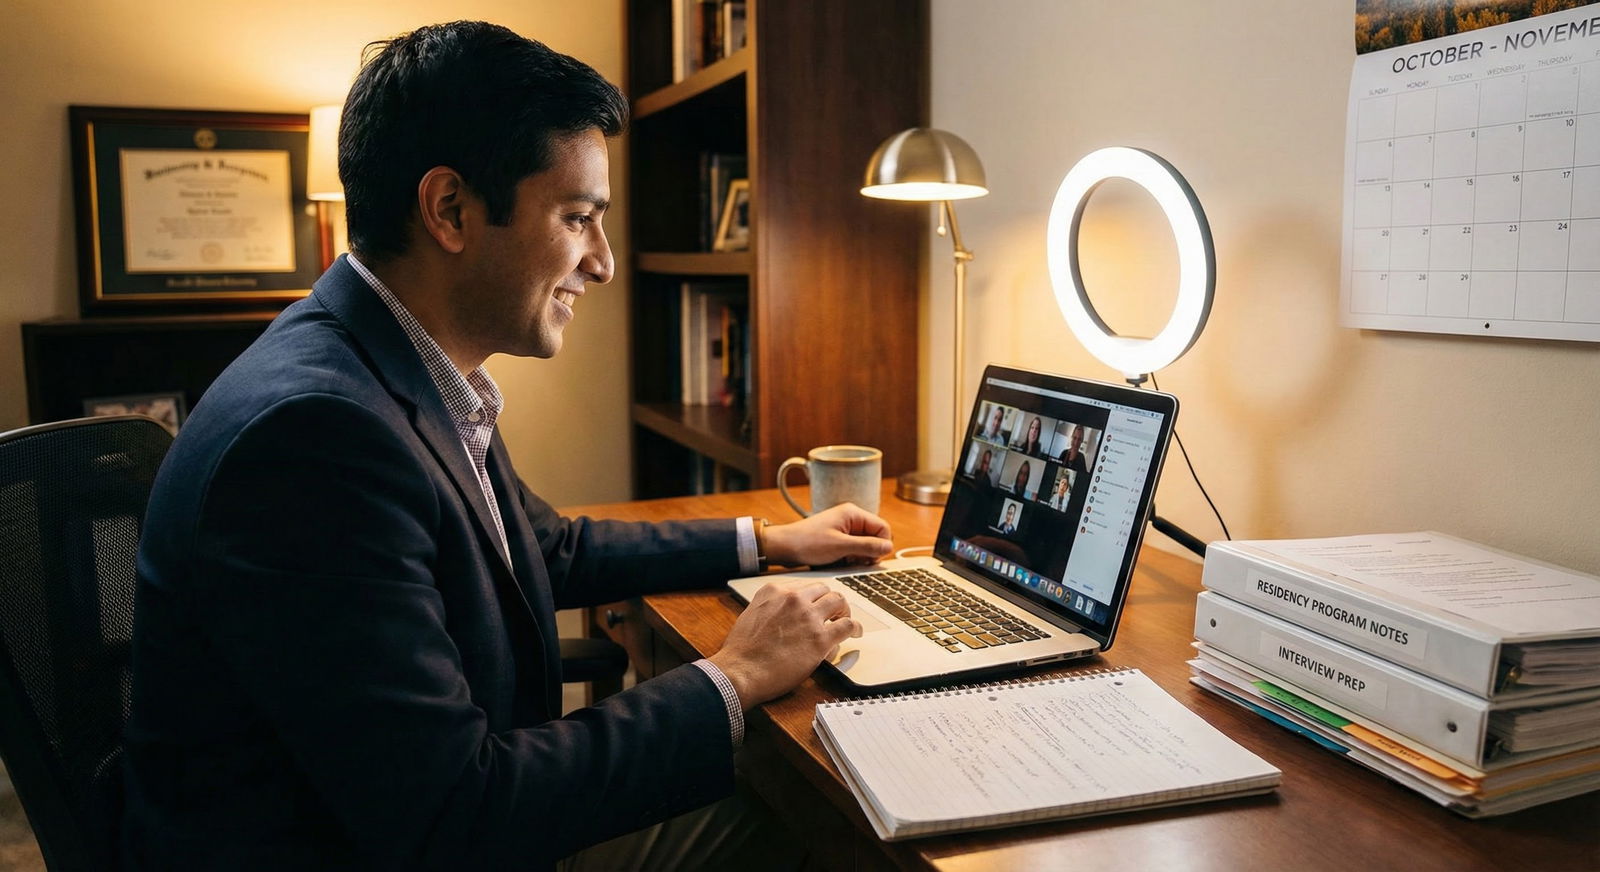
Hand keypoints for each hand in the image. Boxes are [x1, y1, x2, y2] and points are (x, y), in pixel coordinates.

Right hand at [710, 579, 860, 707]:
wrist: (741, 671)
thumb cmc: (741, 651)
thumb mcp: (751, 615)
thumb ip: (769, 609)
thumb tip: (781, 616)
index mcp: (774, 591)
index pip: (804, 586)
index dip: (814, 597)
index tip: (817, 605)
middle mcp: (793, 598)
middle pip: (824, 590)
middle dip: (830, 601)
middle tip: (834, 613)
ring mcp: (808, 617)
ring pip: (839, 601)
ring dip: (844, 610)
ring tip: (845, 621)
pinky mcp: (820, 638)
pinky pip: (848, 625)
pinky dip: (855, 628)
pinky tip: (856, 633)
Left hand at [764, 503, 892, 567]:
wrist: (784, 547)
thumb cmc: (807, 542)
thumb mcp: (840, 546)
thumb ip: (867, 546)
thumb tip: (888, 547)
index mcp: (853, 513)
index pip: (883, 528)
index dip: (881, 545)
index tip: (872, 558)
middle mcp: (851, 519)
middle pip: (875, 537)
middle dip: (869, 552)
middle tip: (855, 561)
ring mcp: (844, 528)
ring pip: (864, 545)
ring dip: (859, 556)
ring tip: (844, 561)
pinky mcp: (838, 538)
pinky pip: (853, 549)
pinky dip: (850, 557)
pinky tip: (840, 561)